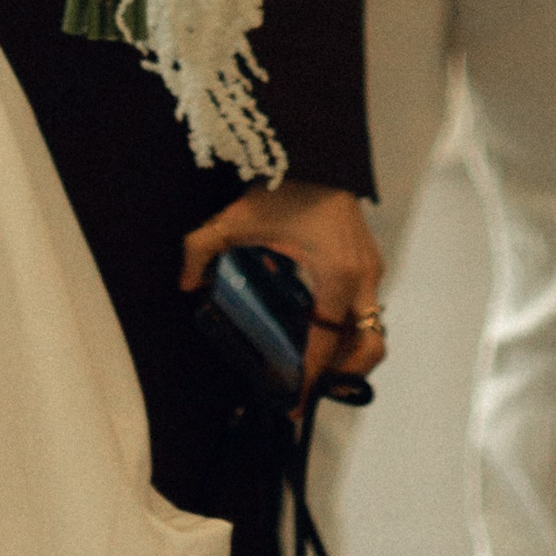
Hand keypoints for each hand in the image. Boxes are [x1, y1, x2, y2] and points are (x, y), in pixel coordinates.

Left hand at [181, 182, 386, 404]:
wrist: (316, 150)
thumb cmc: (282, 186)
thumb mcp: (237, 218)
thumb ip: (202, 248)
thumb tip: (184, 283)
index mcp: (336, 274)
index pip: (325, 342)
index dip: (309, 379)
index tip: (292, 405)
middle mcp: (362, 277)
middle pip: (367, 346)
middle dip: (342, 375)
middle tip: (309, 387)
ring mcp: (372, 269)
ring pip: (372, 329)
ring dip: (348, 353)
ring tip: (313, 365)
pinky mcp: (371, 260)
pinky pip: (367, 308)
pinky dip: (349, 328)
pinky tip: (319, 328)